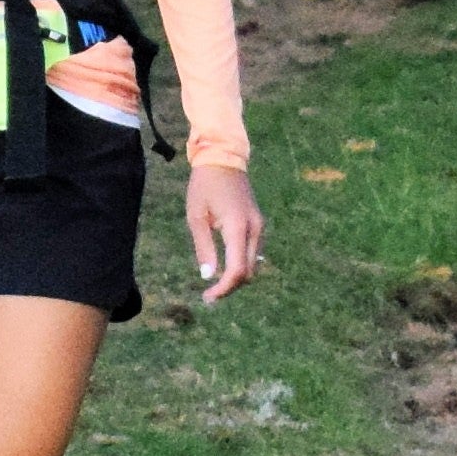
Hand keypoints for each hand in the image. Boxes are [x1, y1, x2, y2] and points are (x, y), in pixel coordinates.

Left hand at [187, 163, 265, 304]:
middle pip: (248, 272)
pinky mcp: (258, 224)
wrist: (223, 158)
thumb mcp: (196, 216)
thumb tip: (209, 276)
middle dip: (230, 287)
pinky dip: (240, 265)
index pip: (237, 270)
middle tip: (209, 295)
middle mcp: (254, 229)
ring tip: (215, 284)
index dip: (224, 289)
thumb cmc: (204, 185)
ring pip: (253, 264)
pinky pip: (252, 253)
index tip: (208, 297)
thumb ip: (204, 247)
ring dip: (236, 277)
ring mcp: (259, 226)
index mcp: (237, 226)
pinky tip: (224, 267)